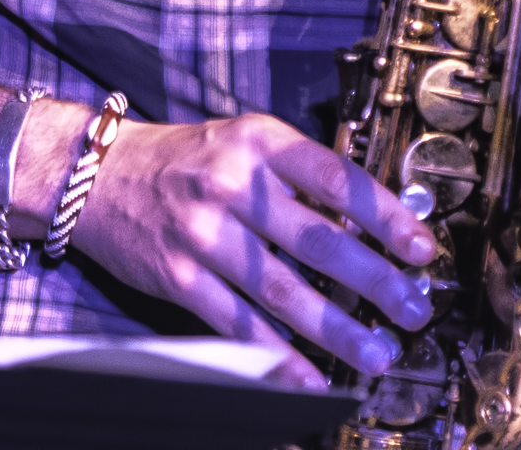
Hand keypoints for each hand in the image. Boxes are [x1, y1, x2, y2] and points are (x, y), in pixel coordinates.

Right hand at [67, 111, 436, 389]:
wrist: (99, 176)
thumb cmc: (189, 159)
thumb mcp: (248, 142)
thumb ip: (303, 175)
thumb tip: (371, 217)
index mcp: (261, 141)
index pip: (337, 177)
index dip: (386, 215)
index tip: (421, 247)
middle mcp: (232, 184)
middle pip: (318, 238)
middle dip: (375, 280)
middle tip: (414, 309)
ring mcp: (203, 234)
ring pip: (282, 290)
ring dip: (336, 328)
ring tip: (377, 352)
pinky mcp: (179, 278)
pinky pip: (237, 324)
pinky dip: (276, 357)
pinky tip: (309, 377)